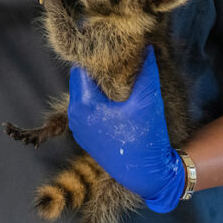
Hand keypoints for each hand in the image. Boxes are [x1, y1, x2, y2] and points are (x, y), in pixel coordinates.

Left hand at [67, 47, 185, 212]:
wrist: (146, 175)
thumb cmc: (145, 137)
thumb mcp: (148, 102)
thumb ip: (147, 72)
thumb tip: (147, 47)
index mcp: (83, 103)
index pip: (81, 69)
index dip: (95, 60)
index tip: (110, 53)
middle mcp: (74, 115)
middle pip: (80, 82)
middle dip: (96, 73)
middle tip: (116, 65)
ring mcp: (78, 128)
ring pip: (83, 96)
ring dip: (96, 88)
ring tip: (117, 81)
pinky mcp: (84, 138)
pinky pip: (86, 111)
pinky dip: (97, 103)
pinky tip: (115, 102)